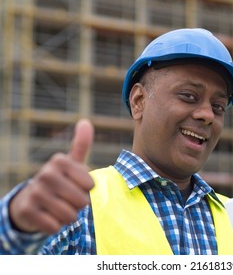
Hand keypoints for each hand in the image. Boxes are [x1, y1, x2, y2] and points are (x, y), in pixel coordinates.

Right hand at [9, 119, 94, 233]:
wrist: (31, 200)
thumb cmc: (60, 181)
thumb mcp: (70, 163)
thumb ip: (80, 144)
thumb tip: (85, 121)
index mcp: (59, 161)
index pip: (90, 185)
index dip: (88, 190)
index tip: (78, 185)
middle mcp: (45, 173)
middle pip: (81, 201)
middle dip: (79, 205)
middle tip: (69, 199)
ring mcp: (34, 192)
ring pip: (69, 215)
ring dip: (69, 216)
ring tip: (61, 207)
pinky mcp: (27, 210)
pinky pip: (54, 226)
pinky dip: (56, 226)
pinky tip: (49, 216)